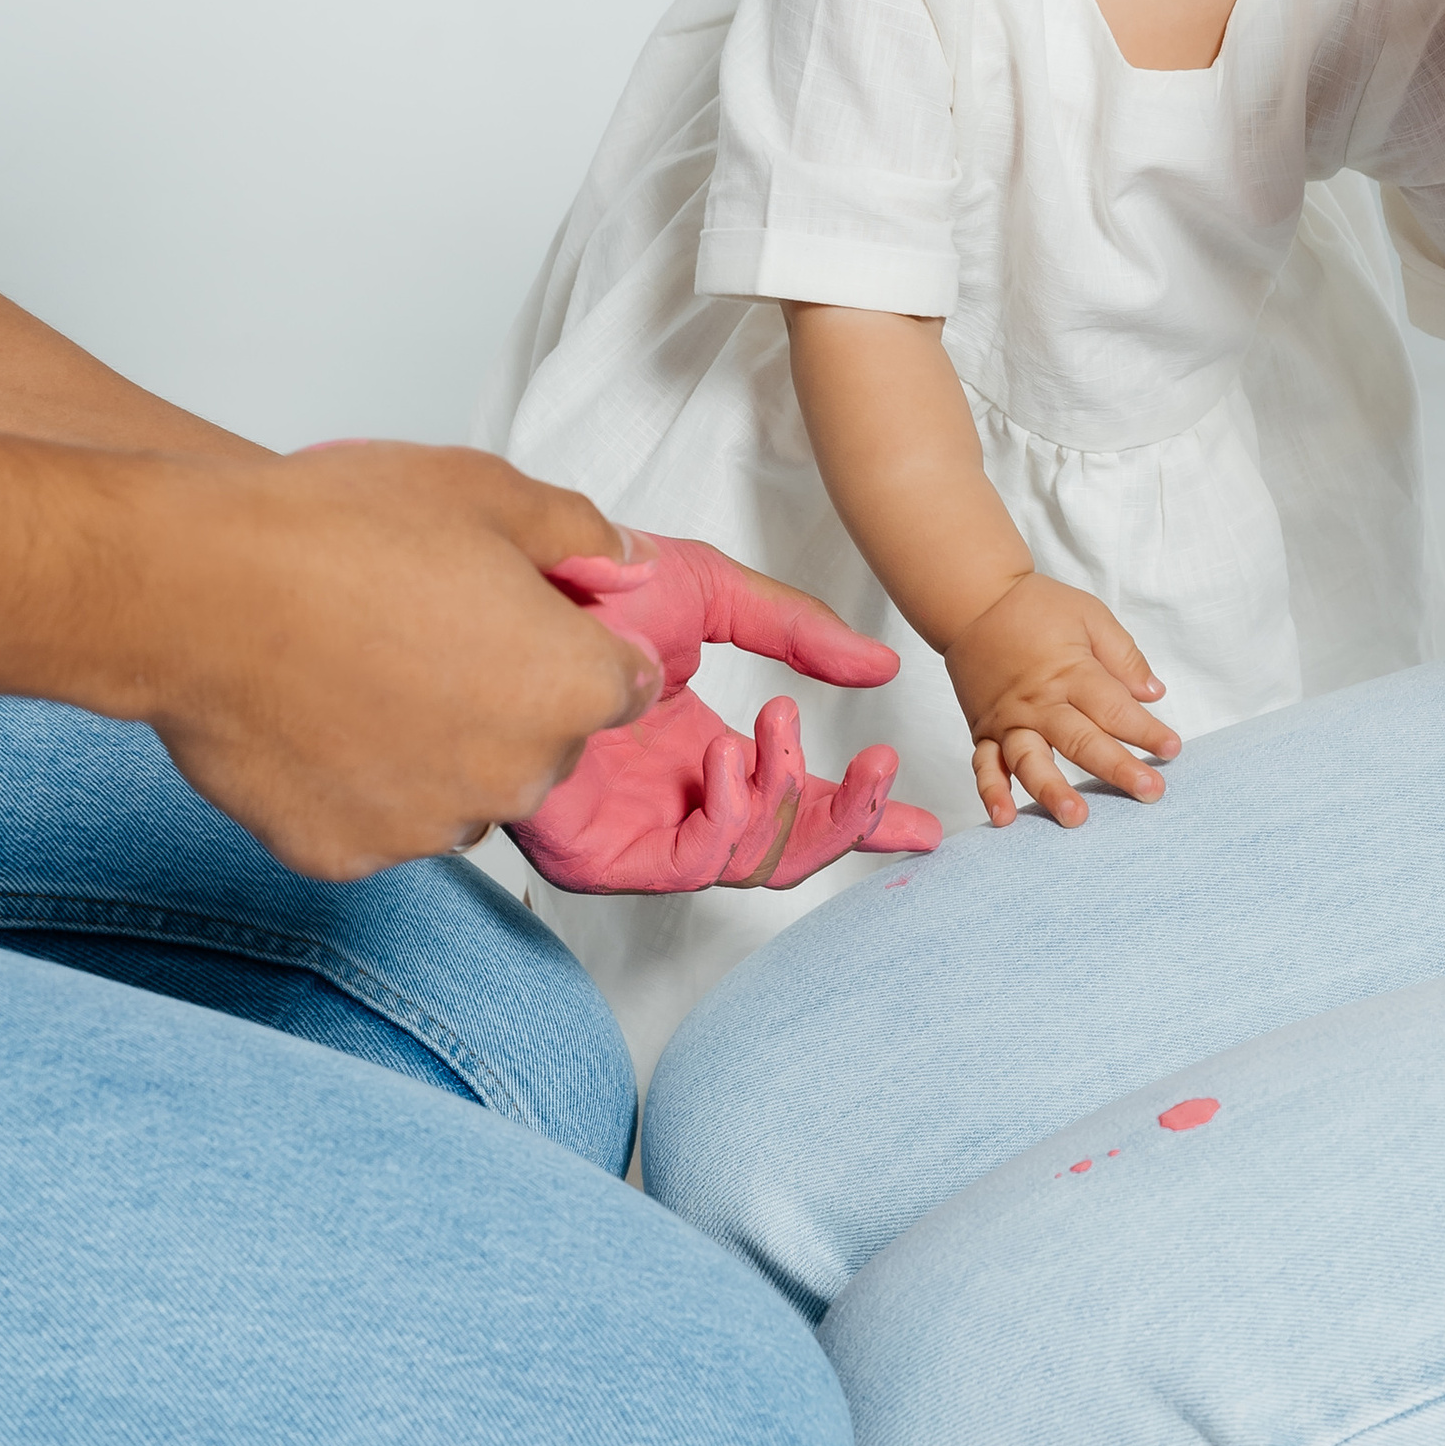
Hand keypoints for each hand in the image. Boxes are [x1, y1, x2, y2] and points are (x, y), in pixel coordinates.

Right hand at [136, 444, 660, 878]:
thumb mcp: (483, 490)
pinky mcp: (347, 854)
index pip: (623, 684)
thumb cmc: (333, 534)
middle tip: (426, 629)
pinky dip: (356, 779)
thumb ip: (577, 530)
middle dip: (505, 696)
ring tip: (362, 669)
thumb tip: (622, 555)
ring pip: (459, 789)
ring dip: (434, 746)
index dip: (576, 642)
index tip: (527, 617)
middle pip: (541, 743)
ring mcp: (429, 827)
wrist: (198, 590)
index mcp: (568, 688)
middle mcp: (514, 776)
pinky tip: (316, 714)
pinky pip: (375, 820)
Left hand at [506, 534, 941, 893]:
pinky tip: (728, 756)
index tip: (928, 825)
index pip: (794, 805)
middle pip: (783, 850)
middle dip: (846, 818)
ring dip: (789, 799)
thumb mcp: (714, 593)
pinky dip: (731, 815)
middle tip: (879, 771)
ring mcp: (634, 829)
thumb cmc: (586, 581)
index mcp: (699, 749)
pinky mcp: (597, 853)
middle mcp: (670, 797)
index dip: (864, 817)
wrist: (517, 582)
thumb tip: (879, 668)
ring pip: (750, 863)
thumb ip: (798, 633)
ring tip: (777, 728)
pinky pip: (693, 863)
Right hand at [944, 570, 1177, 827]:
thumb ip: (1123, 656)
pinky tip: (1005, 819)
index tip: (1171, 750)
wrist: (972, 600)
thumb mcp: (1089, 616)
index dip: (1146, 730)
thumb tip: (1153, 694)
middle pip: (1082, 741)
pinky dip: (992, 793)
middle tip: (1150, 792)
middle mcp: (1040, 702)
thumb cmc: (1035, 607)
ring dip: (1052, 790)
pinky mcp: (984, 731)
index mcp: (1071, 672)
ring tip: (1075, 817)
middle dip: (1117, 768)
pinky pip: (985, 766)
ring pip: (1031, 761)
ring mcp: (1009, 720)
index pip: (1115, 708)